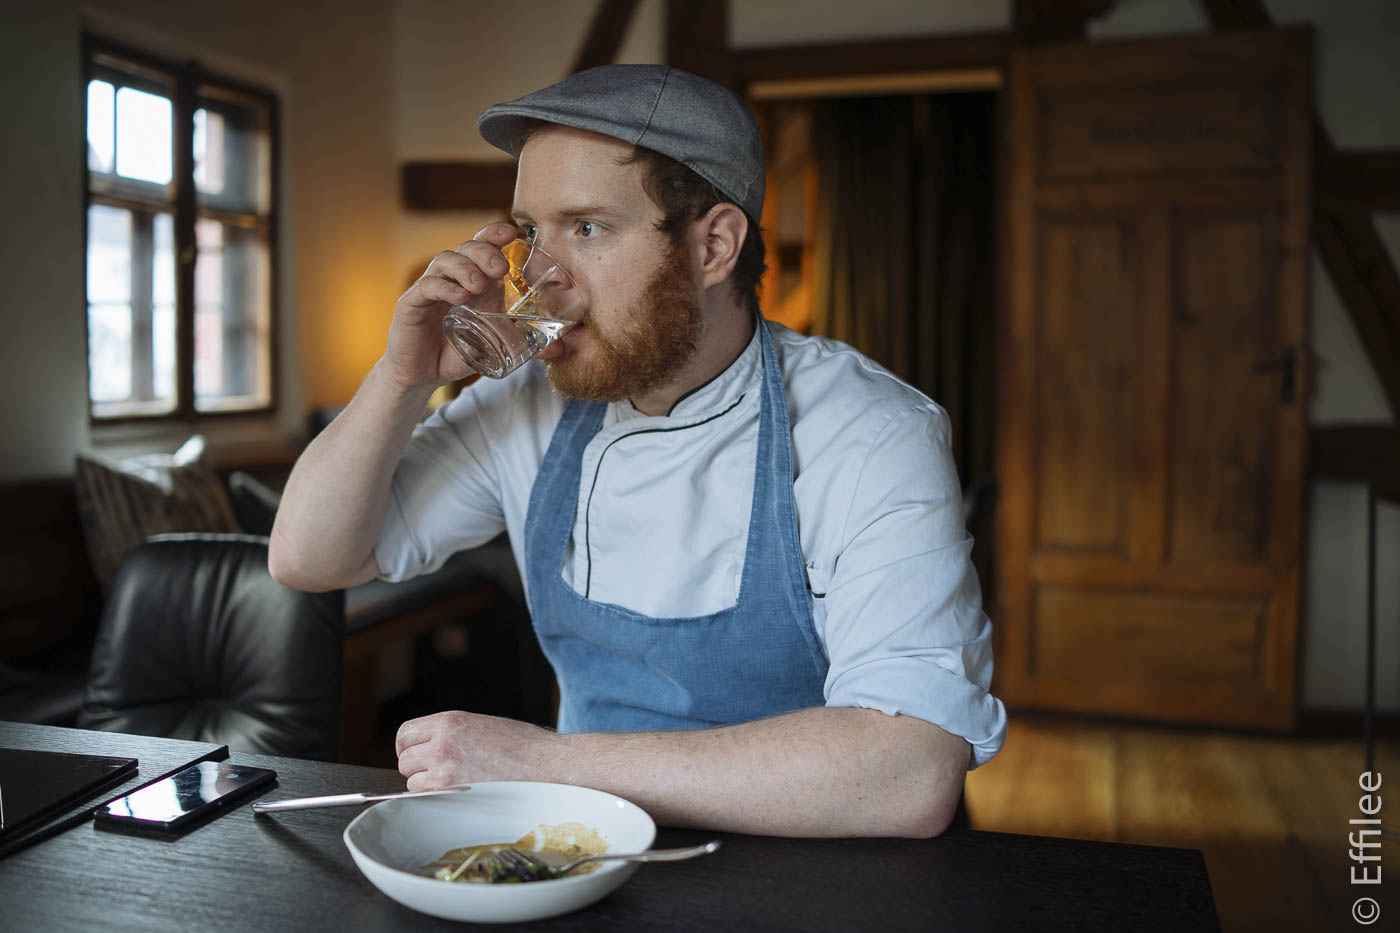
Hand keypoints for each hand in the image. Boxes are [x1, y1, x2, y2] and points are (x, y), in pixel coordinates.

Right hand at [383, 222, 518, 389]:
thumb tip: (559, 348)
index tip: (513, 234)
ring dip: (465, 268)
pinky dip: (444, 286)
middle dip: (484, 252)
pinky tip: (460, 296)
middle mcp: (451, 278)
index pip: (482, 245)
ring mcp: (430, 288)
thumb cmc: (457, 353)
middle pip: (465, 248)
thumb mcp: (496, 345)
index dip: (495, 235)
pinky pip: (427, 286)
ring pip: (444, 261)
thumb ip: (525, 343)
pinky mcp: (411, 303)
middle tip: (500, 269)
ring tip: (479, 286)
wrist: (423, 376)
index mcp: (472, 279)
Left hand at [395, 710, 556, 790]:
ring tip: (453, 784)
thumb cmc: (520, 745)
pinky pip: (426, 799)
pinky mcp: (453, 793)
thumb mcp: (480, 725)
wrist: (546, 763)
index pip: (405, 734)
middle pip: (404, 760)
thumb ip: (450, 734)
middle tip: (438, 773)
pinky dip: (436, 799)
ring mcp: (445, 770)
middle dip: (417, 768)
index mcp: (449, 722)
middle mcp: (441, 743)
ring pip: (412, 782)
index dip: (409, 746)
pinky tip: (458, 795)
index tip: (417, 754)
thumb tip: (426, 750)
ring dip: (426, 785)